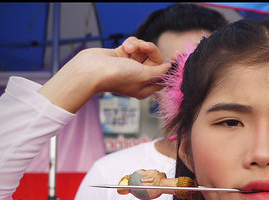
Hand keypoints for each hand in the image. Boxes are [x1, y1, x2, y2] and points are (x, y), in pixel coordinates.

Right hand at [39, 37, 171, 112]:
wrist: (92, 69)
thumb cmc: (117, 76)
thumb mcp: (144, 75)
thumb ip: (160, 72)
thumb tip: (171, 68)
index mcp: (146, 87)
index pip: (164, 76)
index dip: (171, 66)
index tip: (176, 55)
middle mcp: (139, 77)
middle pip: (155, 60)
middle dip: (151, 51)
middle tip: (144, 47)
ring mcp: (130, 65)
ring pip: (144, 50)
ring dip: (139, 45)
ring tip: (130, 48)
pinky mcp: (122, 54)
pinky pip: (134, 44)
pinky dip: (130, 43)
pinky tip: (124, 47)